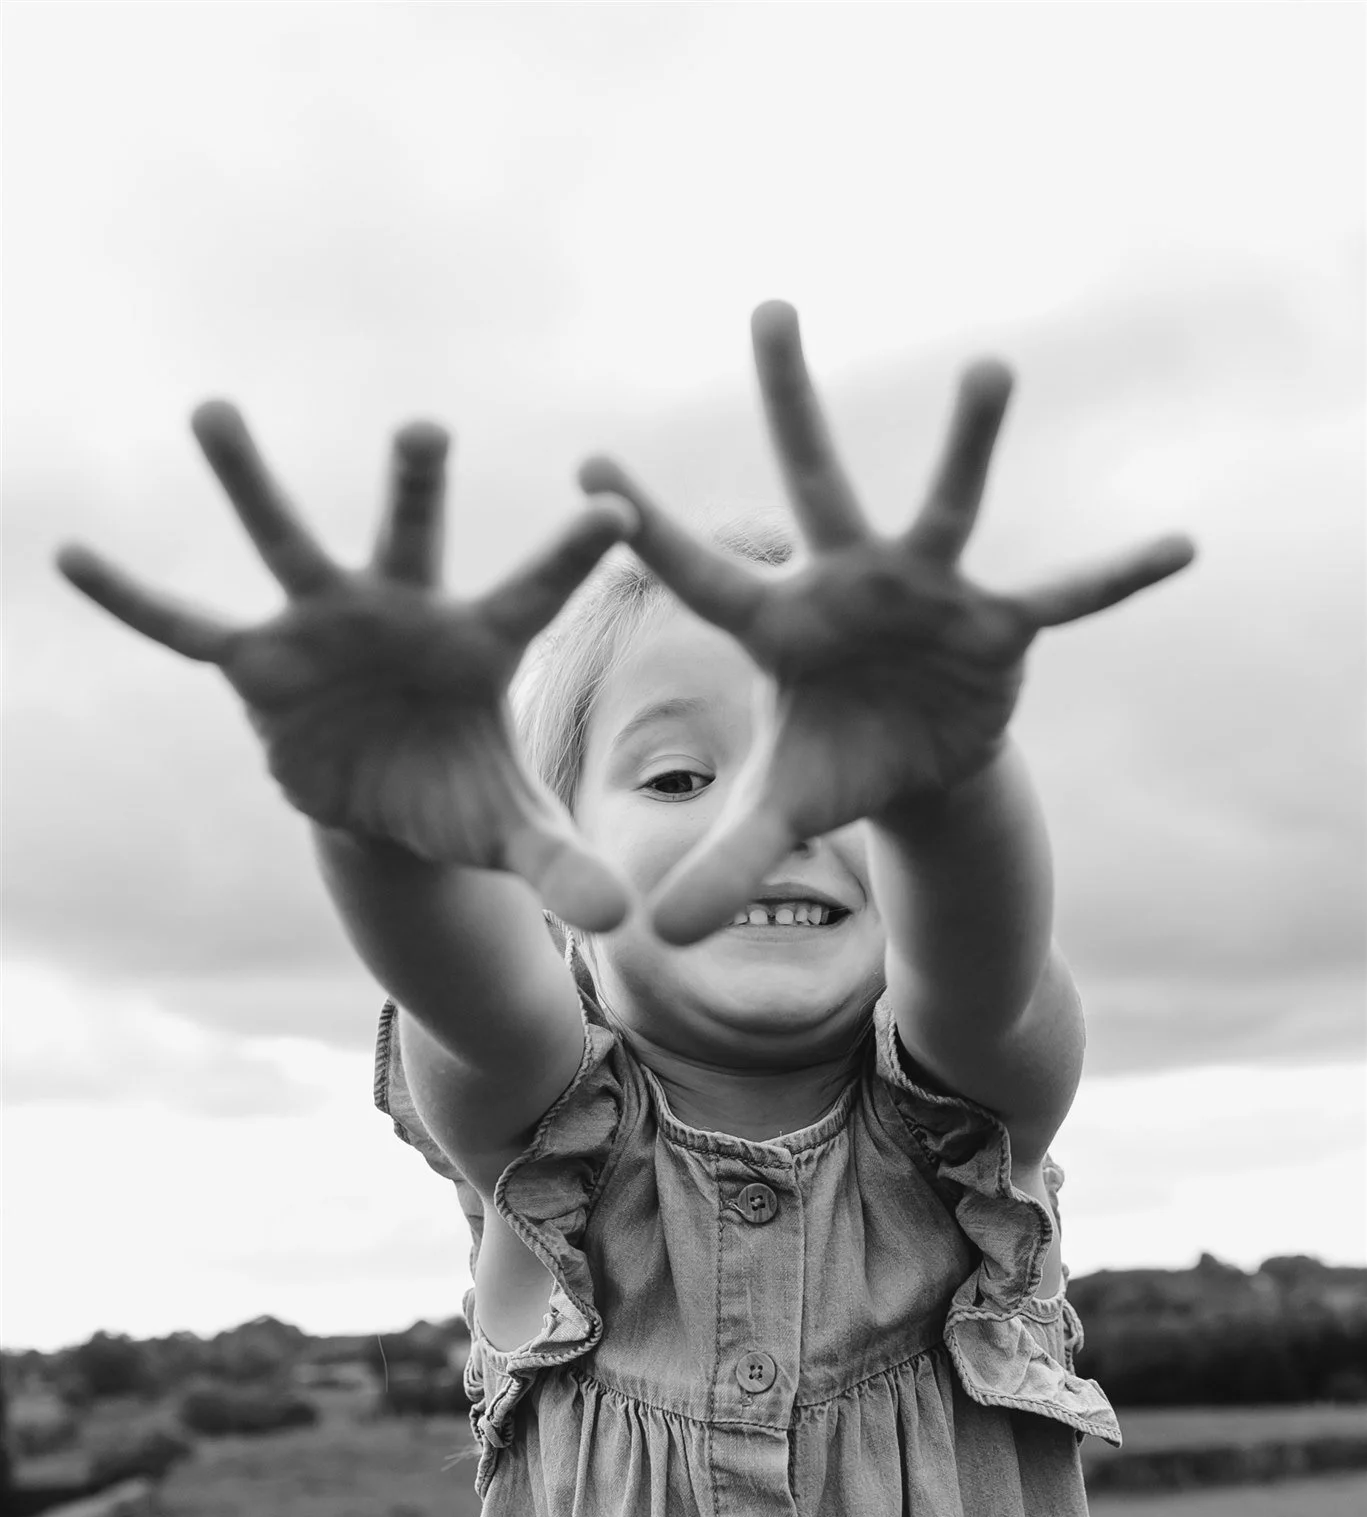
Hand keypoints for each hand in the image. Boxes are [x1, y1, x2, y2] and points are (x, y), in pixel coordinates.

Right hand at [56, 407, 638, 929]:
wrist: (387, 808)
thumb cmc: (463, 798)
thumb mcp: (512, 836)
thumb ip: (562, 866)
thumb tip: (619, 920)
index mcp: (479, 643)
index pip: (536, 592)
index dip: (573, 555)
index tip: (619, 506)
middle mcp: (401, 611)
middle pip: (410, 541)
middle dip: (416, 489)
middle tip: (425, 427)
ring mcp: (324, 627)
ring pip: (285, 544)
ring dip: (248, 482)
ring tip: (212, 408)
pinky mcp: (259, 663)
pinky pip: (186, 629)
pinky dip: (133, 600)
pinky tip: (71, 554)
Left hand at [579, 301, 1194, 943]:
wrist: (916, 766)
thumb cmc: (832, 763)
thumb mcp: (781, 816)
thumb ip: (724, 866)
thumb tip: (661, 942)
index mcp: (780, 621)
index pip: (702, 575)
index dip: (649, 532)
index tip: (587, 469)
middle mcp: (849, 582)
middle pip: (813, 484)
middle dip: (790, 401)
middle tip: (768, 307)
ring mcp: (928, 595)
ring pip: (946, 507)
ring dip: (968, 442)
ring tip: (989, 366)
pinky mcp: (998, 627)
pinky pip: (1064, 597)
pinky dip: (1116, 578)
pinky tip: (1179, 547)